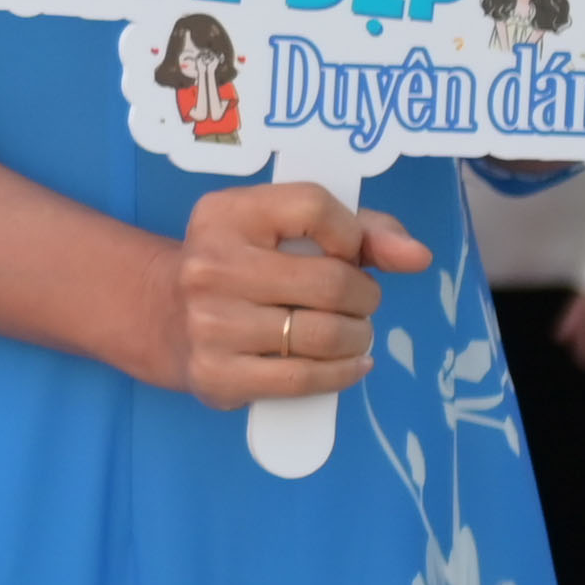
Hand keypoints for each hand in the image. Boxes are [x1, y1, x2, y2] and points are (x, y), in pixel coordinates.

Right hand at [148, 179, 427, 408]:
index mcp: (226, 214)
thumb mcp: (288, 228)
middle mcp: (210, 265)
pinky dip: (343, 373)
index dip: (351, 233)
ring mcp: (209, 324)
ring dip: (357, 337)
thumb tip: (417, 256)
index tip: (347, 252)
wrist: (166, 315)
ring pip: (325, 335)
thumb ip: (361, 229)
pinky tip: (349, 363)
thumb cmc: (245, 265)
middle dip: (363, 296)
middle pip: (331, 282)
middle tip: (357, 302)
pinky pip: (305, 378)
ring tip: (351, 333)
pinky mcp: (216, 374)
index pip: (314, 206)